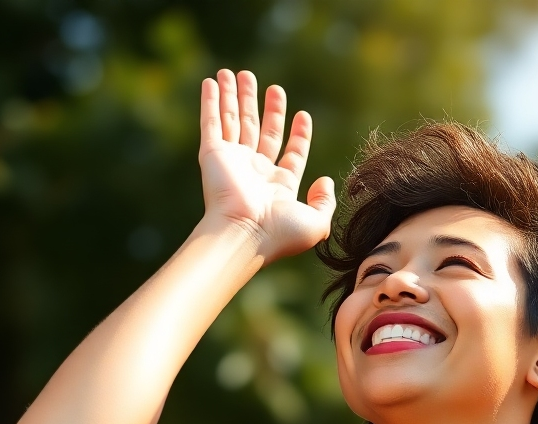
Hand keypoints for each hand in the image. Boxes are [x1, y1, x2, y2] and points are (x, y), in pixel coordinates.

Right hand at [198, 70, 334, 262]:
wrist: (244, 235)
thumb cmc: (280, 234)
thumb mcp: (317, 223)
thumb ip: (325, 202)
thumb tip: (325, 181)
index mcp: (279, 186)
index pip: (290, 154)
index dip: (298, 135)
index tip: (303, 114)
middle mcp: (255, 172)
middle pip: (261, 132)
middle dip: (267, 109)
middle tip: (273, 87)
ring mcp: (233, 162)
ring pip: (235, 122)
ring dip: (236, 97)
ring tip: (239, 73)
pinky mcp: (212, 155)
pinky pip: (211, 122)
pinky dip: (211, 102)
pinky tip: (212, 82)